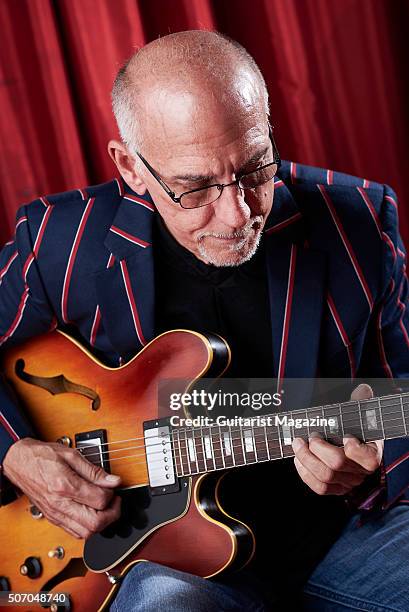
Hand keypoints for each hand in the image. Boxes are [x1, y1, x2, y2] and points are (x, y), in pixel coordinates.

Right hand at [3, 437, 121, 538]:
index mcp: (64, 485)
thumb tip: (114, 481)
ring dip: (101, 523)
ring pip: (86, 533)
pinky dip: (88, 526)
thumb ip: (94, 471)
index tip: (113, 486)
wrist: (19, 463)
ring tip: (104, 506)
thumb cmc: (43, 456)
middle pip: (95, 524)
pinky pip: (75, 532)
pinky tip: (91, 512)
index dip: (112, 494)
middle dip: (112, 514)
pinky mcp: (53, 518)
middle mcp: (59, 504)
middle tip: (114, 501)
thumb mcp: (71, 455)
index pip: (99, 500)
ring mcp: (55, 514)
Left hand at [292, 384, 383, 495]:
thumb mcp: (360, 415)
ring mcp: (348, 482)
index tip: (344, 435)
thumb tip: (363, 389)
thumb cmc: (355, 428)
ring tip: (298, 444)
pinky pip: (319, 487)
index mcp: (372, 454)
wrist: (352, 444)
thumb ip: (360, 402)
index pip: (365, 457)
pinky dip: (305, 473)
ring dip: (306, 459)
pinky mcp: (335, 489)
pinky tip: (298, 459)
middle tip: (309, 437)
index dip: (352, 447)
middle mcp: (361, 472)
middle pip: (337, 464)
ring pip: (325, 477)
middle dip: (318, 448)